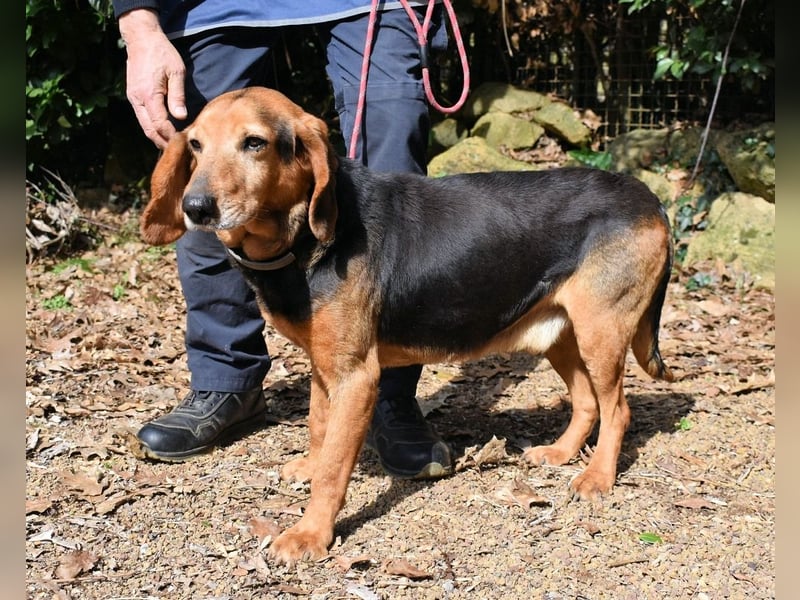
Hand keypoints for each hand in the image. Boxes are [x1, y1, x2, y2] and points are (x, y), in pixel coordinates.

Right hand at [119, 9, 186, 148]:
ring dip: (156, 137)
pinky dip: (151, 127)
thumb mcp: (176, 71)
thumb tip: (181, 116)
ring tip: (170, 145)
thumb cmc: (161, 52)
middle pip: (148, 129)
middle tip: (176, 153)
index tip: (182, 144)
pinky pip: (142, 117)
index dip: (170, 136)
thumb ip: (178, 95)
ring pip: (144, 125)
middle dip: (162, 142)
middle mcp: (138, 99)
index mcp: (149, 95)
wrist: (141, 38)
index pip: (159, 124)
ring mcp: (133, 98)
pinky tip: (162, 131)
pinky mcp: (133, 95)